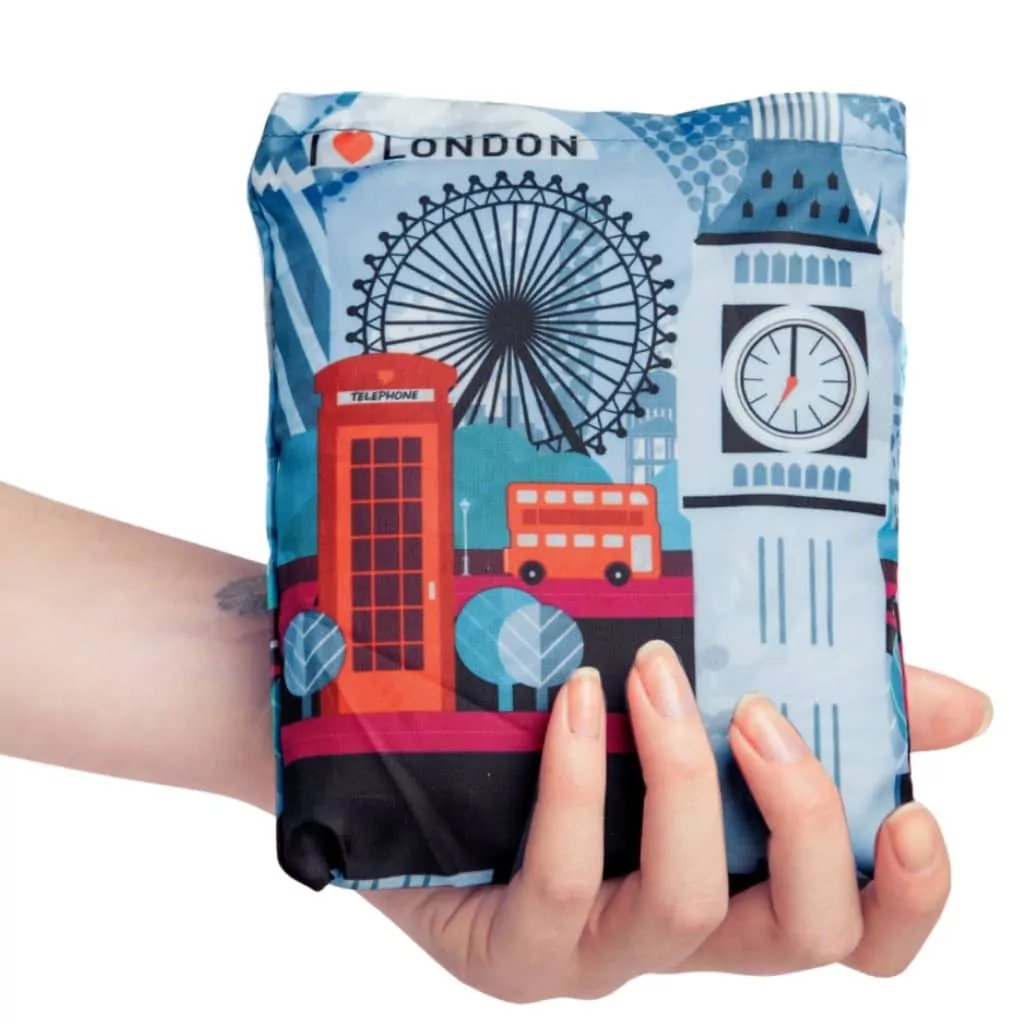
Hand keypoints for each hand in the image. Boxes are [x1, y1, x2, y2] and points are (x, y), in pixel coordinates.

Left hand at [361, 647, 990, 1000]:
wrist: (421, 757)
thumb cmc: (579, 734)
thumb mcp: (705, 703)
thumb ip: (829, 708)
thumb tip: (964, 706)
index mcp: (739, 878)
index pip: (857, 933)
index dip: (910, 900)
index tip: (916, 813)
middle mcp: (681, 928)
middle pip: (799, 937)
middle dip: (805, 820)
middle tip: (760, 711)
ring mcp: (597, 951)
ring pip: (687, 907)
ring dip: (686, 781)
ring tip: (656, 674)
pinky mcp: (513, 949)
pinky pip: (567, 885)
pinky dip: (583, 789)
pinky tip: (578, 706)